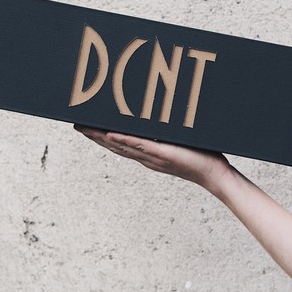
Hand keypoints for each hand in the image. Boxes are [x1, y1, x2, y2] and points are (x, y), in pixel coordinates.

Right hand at [74, 125, 233, 196]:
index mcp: (147, 154)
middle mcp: (146, 157)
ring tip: (85, 128)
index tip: (87, 127)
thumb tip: (157, 117)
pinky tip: (110, 134)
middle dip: (94, 136)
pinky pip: (141, 145)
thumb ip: (165, 133)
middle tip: (77, 125)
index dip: (101, 137)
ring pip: (122, 146)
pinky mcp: (164, 153)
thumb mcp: (178, 141)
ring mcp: (153, 156)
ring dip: (102, 137)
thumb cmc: (199, 156)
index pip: (120, 145)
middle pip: (114, 146)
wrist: (214, 174)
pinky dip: (124, 141)